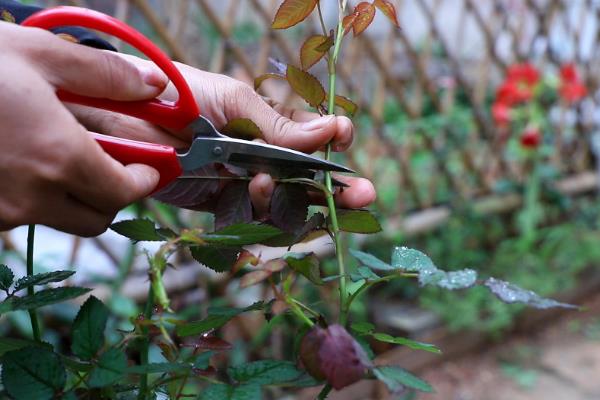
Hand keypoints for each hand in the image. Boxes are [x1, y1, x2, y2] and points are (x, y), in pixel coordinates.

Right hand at [0, 22, 166, 235]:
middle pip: (96, 220)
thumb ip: (106, 75)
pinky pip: (19, 217)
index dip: (144, 181)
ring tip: (60, 156)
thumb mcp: (39, 55)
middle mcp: (32, 196)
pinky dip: (34, 198)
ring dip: (73, 198)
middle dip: (113, 196)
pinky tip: (21, 162)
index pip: (123, 193)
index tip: (150, 167)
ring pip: (58, 221)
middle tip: (112, 166)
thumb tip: (155, 84)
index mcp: (59, 158)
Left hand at [70, 57, 375, 214]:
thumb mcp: (232, 100)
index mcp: (268, 126)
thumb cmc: (177, 94)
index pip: (312, 140)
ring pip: (283, 207)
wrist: (120, 117)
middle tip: (363, 194)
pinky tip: (252, 195)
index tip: (343, 138)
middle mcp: (260, 159)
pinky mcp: (218, 209)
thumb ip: (277, 125)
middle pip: (308, 182)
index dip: (333, 142)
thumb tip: (328, 131)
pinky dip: (256, 217)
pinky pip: (250, 224)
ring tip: (263, 182)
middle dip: (337, 191)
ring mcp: (241, 186)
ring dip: (285, 201)